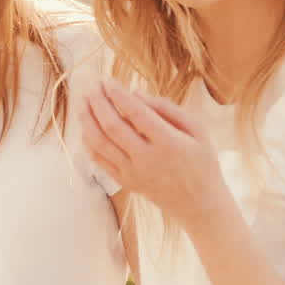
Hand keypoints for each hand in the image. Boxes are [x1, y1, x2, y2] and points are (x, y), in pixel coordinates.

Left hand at [80, 78, 225, 227]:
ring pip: (100, 143)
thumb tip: (135, 93)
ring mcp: (133, 172)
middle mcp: (147, 158)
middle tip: (91, 86)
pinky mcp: (125, 182)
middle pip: (112, 126)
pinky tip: (85, 126)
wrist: (198, 204)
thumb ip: (168, 109)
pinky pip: (99, 160)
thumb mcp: (198, 130)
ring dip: (87, 120)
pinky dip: (88, 141)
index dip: (118, 93)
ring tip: (82, 101)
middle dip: (98, 102)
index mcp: (168, 143)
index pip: (135, 112)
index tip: (108, 80)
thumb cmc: (202, 162)